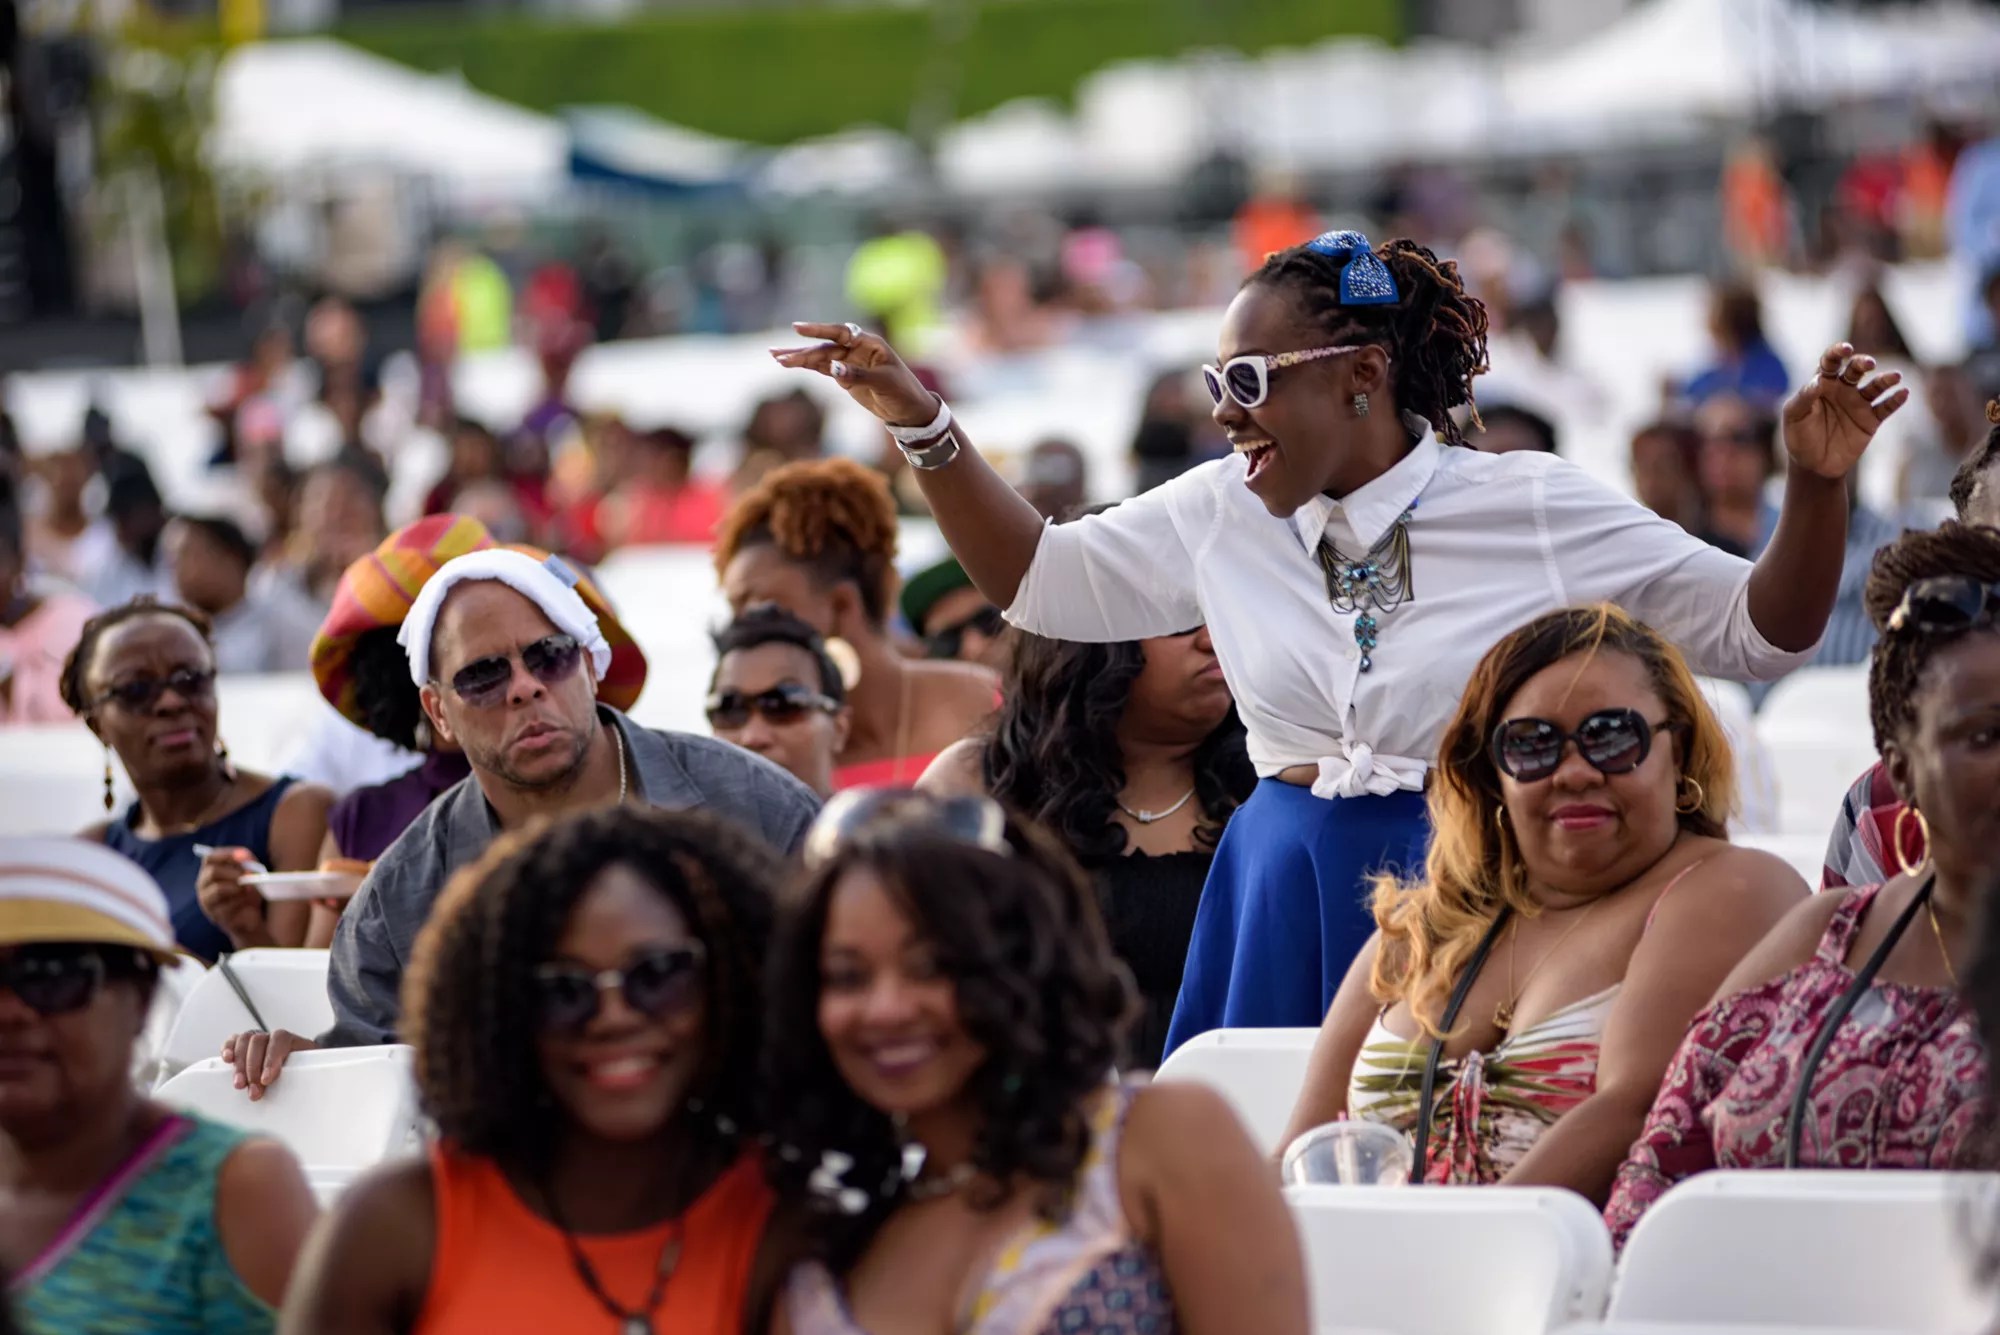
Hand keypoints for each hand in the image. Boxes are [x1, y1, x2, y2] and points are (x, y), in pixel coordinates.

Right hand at [196, 848, 269, 948]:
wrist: (251, 918)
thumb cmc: (248, 892)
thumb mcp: (250, 874)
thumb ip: (248, 862)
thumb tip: (245, 856)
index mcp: (210, 872)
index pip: (209, 858)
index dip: (227, 855)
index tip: (244, 856)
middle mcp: (203, 885)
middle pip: (212, 872)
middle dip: (234, 872)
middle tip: (248, 875)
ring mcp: (207, 902)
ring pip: (218, 889)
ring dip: (238, 887)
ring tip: (249, 889)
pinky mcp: (215, 916)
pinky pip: (227, 906)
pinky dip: (240, 901)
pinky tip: (247, 902)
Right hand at [222, 1028, 315, 1101]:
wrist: (304, 1064)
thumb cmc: (305, 1069)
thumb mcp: (309, 1071)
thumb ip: (305, 1076)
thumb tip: (303, 1095)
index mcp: (291, 1040)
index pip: (279, 1040)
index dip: (271, 1059)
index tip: (267, 1079)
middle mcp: (272, 1037)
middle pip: (258, 1042)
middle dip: (253, 1068)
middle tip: (253, 1091)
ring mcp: (257, 1040)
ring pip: (244, 1041)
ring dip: (240, 1064)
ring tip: (240, 1084)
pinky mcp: (244, 1047)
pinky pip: (233, 1041)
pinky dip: (228, 1049)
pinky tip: (227, 1060)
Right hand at [770, 322, 938, 428]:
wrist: (909, 410)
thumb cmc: (903, 392)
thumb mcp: (883, 382)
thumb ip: (858, 374)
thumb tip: (833, 368)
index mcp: (869, 343)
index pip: (841, 333)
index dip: (819, 330)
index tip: (798, 328)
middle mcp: (857, 349)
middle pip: (825, 346)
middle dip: (802, 350)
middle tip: (778, 353)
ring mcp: (849, 361)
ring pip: (820, 357)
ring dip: (799, 357)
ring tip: (776, 357)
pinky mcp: (844, 376)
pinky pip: (822, 368)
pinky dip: (807, 367)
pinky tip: (789, 364)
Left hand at [1781, 342, 1909, 480]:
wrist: (1813, 465)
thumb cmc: (1799, 437)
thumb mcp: (1794, 417)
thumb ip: (1804, 398)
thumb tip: (1818, 381)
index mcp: (1822, 383)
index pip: (1831, 362)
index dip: (1837, 352)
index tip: (1845, 349)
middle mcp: (1843, 389)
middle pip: (1856, 370)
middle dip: (1863, 363)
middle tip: (1868, 364)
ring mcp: (1859, 403)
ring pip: (1875, 386)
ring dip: (1886, 380)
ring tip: (1895, 376)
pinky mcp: (1871, 420)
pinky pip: (1886, 407)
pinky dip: (1895, 400)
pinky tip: (1903, 393)